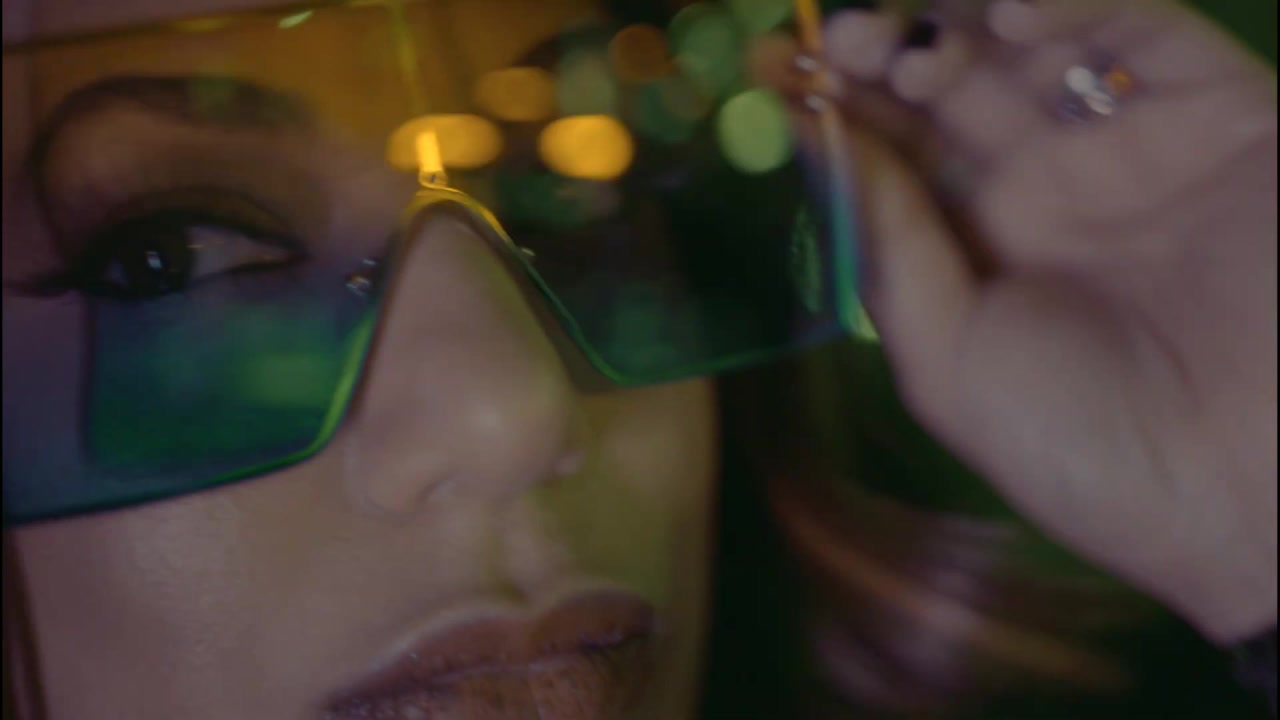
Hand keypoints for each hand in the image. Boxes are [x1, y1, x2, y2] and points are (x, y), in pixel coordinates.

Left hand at [788, 0, 1276, 642]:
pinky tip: (1004, 20)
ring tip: (898, 47)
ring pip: (1036, 42)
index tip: (766, 67)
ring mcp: (1135, 140)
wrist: (1250, 487)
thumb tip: (810, 135)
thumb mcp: (948, 361)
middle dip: (880, 53)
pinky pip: (1145, 27)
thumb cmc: (1085, 445)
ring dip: (957, 25)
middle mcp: (1052, 184)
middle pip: (953, 84)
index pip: (898, 150)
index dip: (835, 105)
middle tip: (828, 39)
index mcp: (983, 248)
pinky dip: (1073, 6)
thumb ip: (887, 243)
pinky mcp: (1223, 107)